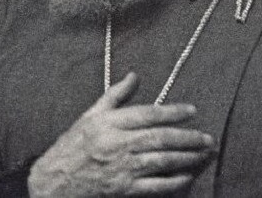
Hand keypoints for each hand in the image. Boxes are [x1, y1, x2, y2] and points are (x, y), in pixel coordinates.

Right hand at [28, 72, 214, 196]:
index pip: (148, 114)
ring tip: (204, 154)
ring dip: (187, 158)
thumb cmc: (73, 146)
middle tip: (207, 137)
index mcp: (110, 122)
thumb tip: (134, 75)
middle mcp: (118, 143)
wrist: (54, 182)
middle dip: (188, 138)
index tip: (192, 111)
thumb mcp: (91, 115)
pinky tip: (187, 177)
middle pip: (160, 138)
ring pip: (161, 161)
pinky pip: (154, 187)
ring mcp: (122, 168)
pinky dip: (173, 182)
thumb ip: (115, 95)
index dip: (173, 111)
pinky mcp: (123, 190)